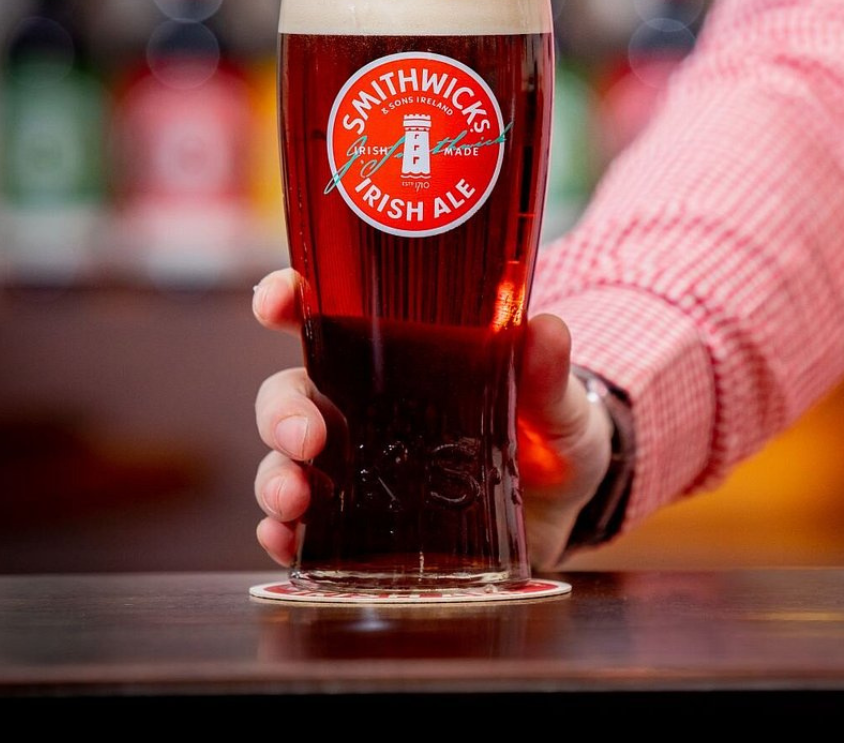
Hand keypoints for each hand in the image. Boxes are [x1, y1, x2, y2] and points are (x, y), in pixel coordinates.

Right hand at [251, 268, 612, 571]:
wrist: (568, 507)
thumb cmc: (551, 434)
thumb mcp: (557, 401)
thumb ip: (547, 371)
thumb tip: (546, 330)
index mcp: (398, 358)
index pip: (325, 315)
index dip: (287, 300)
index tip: (274, 301)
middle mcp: (363, 408)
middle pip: (291, 397)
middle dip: (283, 413)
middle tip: (306, 436)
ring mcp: (358, 469)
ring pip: (286, 463)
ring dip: (275, 478)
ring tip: (293, 499)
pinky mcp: (364, 527)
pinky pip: (304, 530)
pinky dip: (283, 537)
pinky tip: (287, 544)